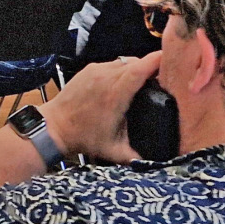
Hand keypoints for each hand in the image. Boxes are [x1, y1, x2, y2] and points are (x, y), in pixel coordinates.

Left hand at [39, 52, 161, 162]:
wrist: (54, 127)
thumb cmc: (84, 138)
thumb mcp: (112, 151)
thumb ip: (136, 156)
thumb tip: (156, 162)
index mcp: (116, 94)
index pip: (140, 68)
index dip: (156, 62)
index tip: (170, 61)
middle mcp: (106, 77)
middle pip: (136, 62)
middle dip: (150, 67)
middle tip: (161, 78)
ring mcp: (96, 70)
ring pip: (124, 61)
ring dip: (135, 68)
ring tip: (143, 81)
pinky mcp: (88, 69)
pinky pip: (111, 64)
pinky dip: (121, 70)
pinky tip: (124, 82)